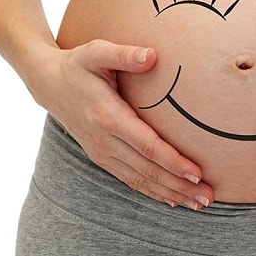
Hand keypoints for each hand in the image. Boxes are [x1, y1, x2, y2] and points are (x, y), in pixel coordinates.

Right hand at [26, 39, 213, 209]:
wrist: (48, 83)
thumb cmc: (78, 64)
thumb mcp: (96, 52)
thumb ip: (124, 54)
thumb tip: (152, 56)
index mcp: (108, 117)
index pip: (146, 146)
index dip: (173, 162)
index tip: (197, 173)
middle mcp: (104, 140)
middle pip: (148, 170)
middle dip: (180, 186)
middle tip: (208, 197)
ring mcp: (101, 152)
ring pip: (140, 180)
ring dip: (170, 194)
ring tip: (198, 204)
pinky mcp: (101, 157)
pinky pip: (130, 180)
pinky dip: (152, 192)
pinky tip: (172, 200)